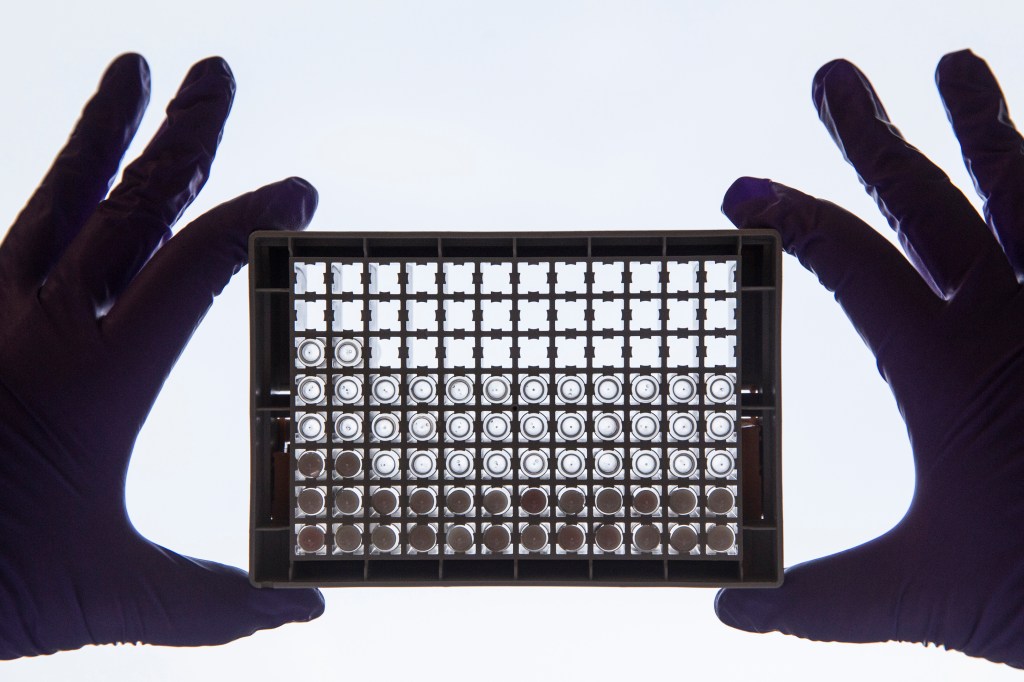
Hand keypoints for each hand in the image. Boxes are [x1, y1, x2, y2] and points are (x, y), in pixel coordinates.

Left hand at [0, 54, 322, 658]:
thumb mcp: (110, 596)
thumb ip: (218, 604)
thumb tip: (308, 614)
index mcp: (95, 373)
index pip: (195, 265)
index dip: (255, 217)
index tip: (299, 187)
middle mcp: (36, 323)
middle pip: (127, 205)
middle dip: (182, 138)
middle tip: (216, 75)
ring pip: (53, 199)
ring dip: (98, 134)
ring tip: (129, 71)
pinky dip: (34, 202)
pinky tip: (48, 186)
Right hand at [715, 50, 1023, 667]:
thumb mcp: (921, 594)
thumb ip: (817, 601)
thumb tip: (727, 612)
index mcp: (949, 368)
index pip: (850, 265)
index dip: (791, 218)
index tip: (741, 189)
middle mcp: (1017, 321)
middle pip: (932, 204)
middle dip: (873, 138)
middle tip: (836, 79)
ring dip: (992, 127)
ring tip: (960, 64)